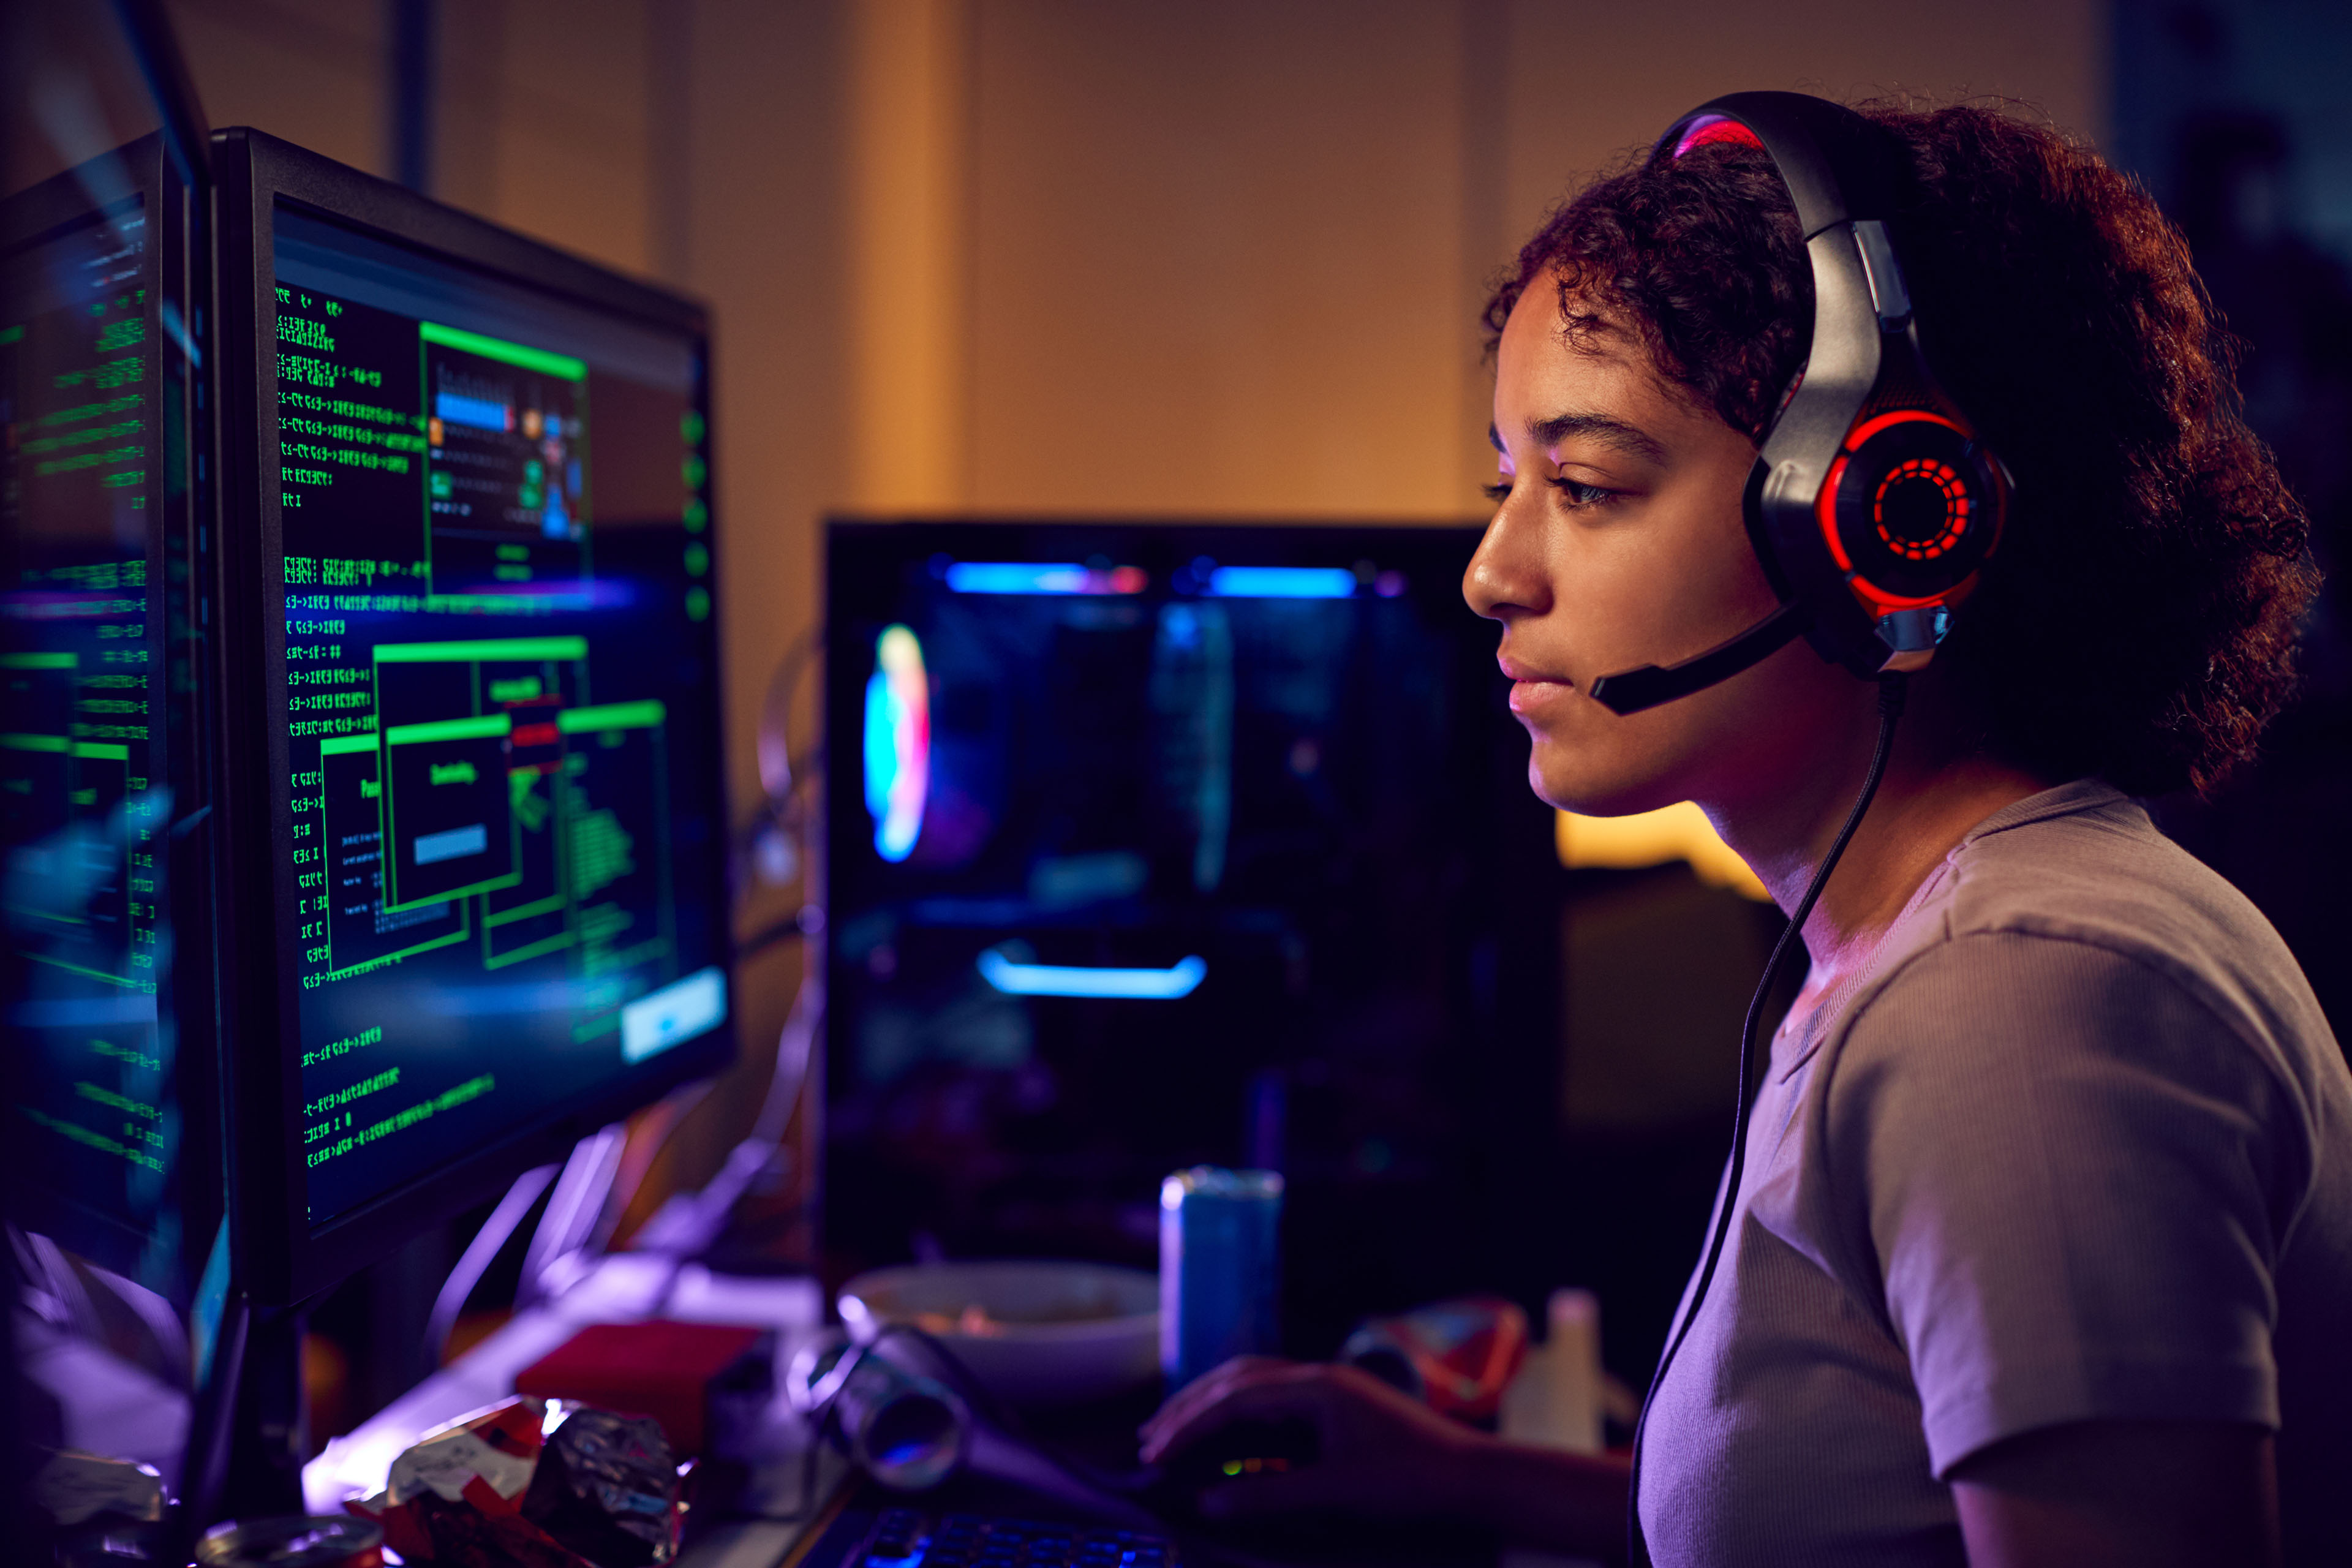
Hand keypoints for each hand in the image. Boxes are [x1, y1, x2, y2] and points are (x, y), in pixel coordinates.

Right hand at [1137, 1356, 1479, 1522]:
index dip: (1189, 1426)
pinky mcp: (1338, 1404)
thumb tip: (1207, 1499)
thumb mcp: (1336, 1493)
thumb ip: (1269, 1494)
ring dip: (1212, 1404)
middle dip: (1189, 1408)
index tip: (1155, 1454)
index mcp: (1315, 1386)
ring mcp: (1329, 1387)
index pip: (1234, 1397)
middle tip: (1149, 1439)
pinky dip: (1240, 1412)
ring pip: (1254, 1382)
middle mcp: (1318, 1376)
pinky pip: (1274, 1397)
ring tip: (1174, 1431)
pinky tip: (1226, 1434)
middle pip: (1236, 1379)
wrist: (1472, 1476)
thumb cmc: (1410, 1482)